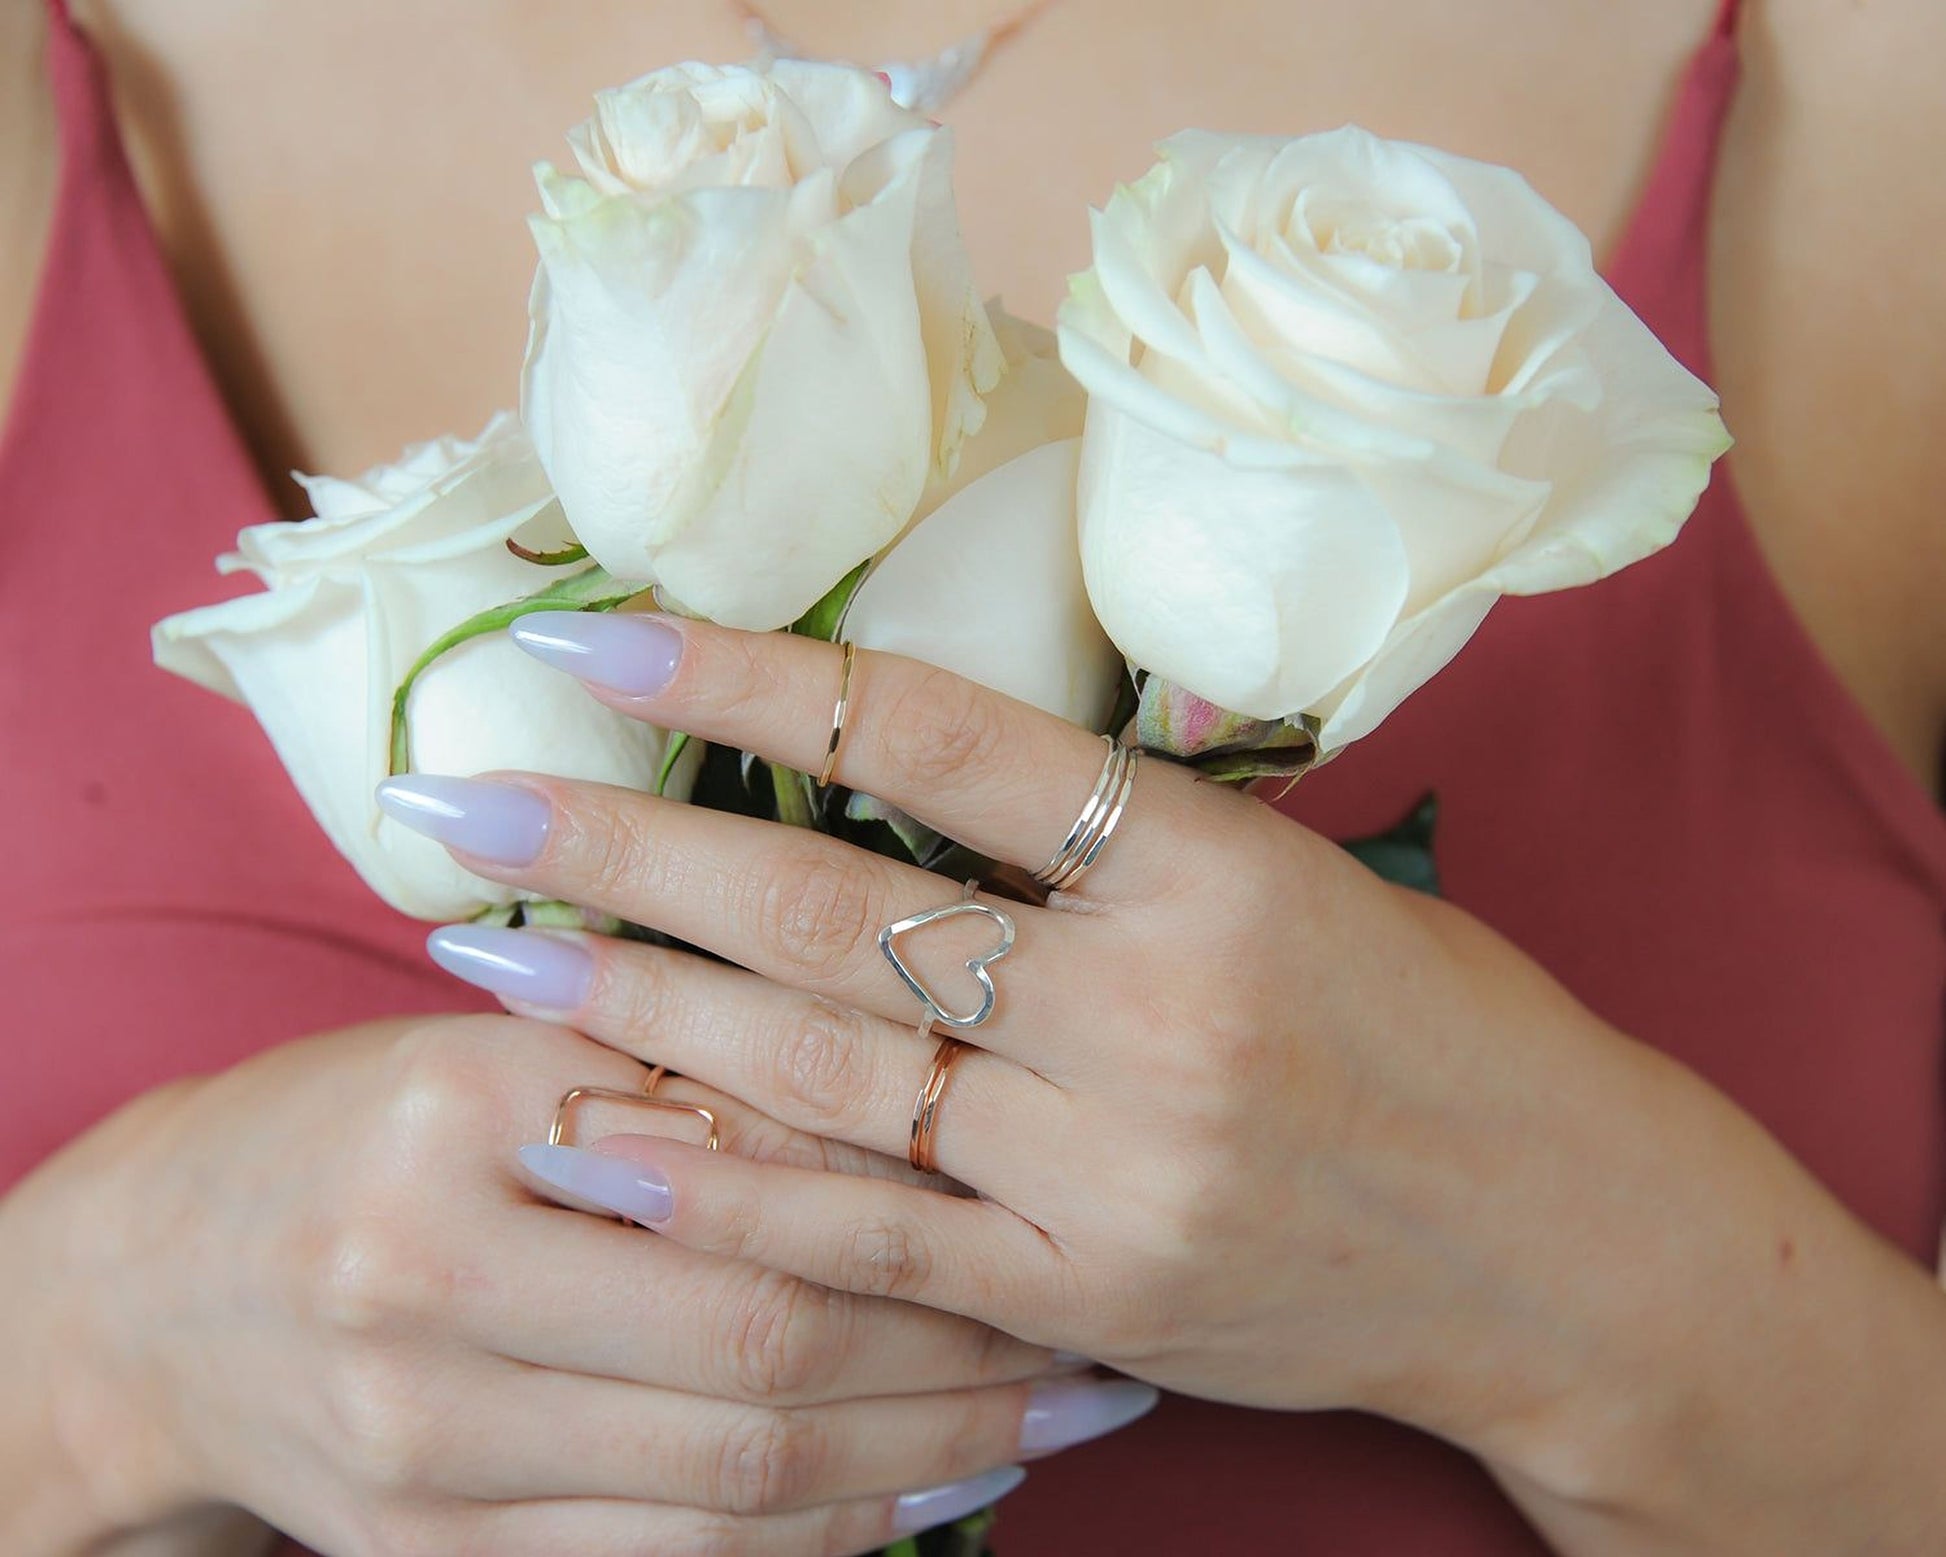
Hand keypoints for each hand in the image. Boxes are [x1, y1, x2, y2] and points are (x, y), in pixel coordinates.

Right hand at [1, 1010, 1144, 1556]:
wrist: (158, 1284)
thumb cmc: (363, 1127)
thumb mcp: (498, 1049)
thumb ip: (683, 1068)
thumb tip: (921, 1107)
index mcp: (462, 1112)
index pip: (746, 1164)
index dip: (919, 1201)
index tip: (1051, 1199)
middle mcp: (429, 1284)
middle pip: (762, 1341)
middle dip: (962, 1351)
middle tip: (1100, 1335)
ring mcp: (423, 1444)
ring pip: (740, 1475)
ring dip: (929, 1454)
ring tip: (1061, 1417)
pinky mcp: (430, 1553)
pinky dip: (825, 1533)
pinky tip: (934, 1489)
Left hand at [379, 609, 1945, 1550]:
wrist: (1562, 1245)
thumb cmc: (1444, 1029)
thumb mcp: (1304, 877)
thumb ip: (1115, 836)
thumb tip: (901, 762)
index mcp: (1211, 865)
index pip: (941, 735)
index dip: (758, 677)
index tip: (606, 638)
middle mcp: (1151, 1007)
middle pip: (838, 906)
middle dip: (627, 851)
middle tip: (459, 807)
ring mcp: (1114, 1163)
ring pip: (826, 1069)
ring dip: (637, 1011)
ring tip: (491, 959)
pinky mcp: (1091, 1293)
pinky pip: (875, 1240)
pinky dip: (727, 1192)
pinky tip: (597, 1146)